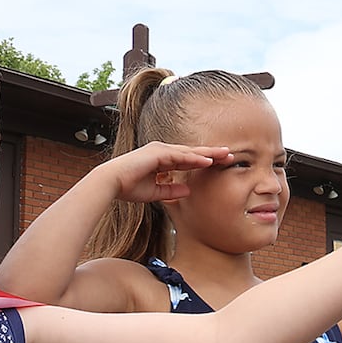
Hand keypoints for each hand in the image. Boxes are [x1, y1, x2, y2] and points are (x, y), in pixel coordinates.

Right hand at [99, 141, 234, 202]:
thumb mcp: (155, 192)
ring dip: (208, 154)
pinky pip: (181, 156)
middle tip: (230, 155)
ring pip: (190, 152)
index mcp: (162, 159)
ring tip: (226, 155)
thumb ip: (171, 190)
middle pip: (192, 152)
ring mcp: (160, 150)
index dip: (205, 161)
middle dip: (211, 154)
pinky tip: (208, 161)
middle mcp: (162, 151)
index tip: (221, 164)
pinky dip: (195, 159)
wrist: (110, 183)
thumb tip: (188, 190)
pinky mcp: (157, 154)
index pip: (188, 159)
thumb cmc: (127, 188)